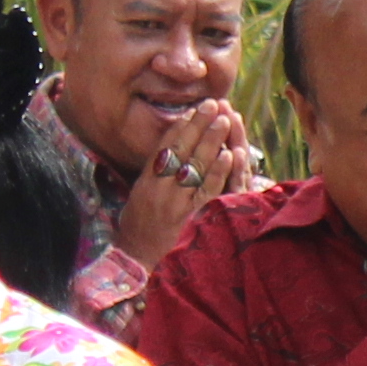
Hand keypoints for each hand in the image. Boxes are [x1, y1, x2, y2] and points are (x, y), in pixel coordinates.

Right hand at [109, 98, 259, 266]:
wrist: (137, 261)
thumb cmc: (140, 228)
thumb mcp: (141, 196)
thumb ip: (156, 173)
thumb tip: (174, 146)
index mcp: (145, 181)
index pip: (164, 146)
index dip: (181, 126)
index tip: (194, 108)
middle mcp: (157, 189)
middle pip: (181, 150)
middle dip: (198, 125)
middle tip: (212, 104)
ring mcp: (174, 203)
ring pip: (195, 166)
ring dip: (212, 141)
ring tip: (224, 120)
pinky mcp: (189, 218)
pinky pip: (206, 191)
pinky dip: (218, 172)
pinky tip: (229, 155)